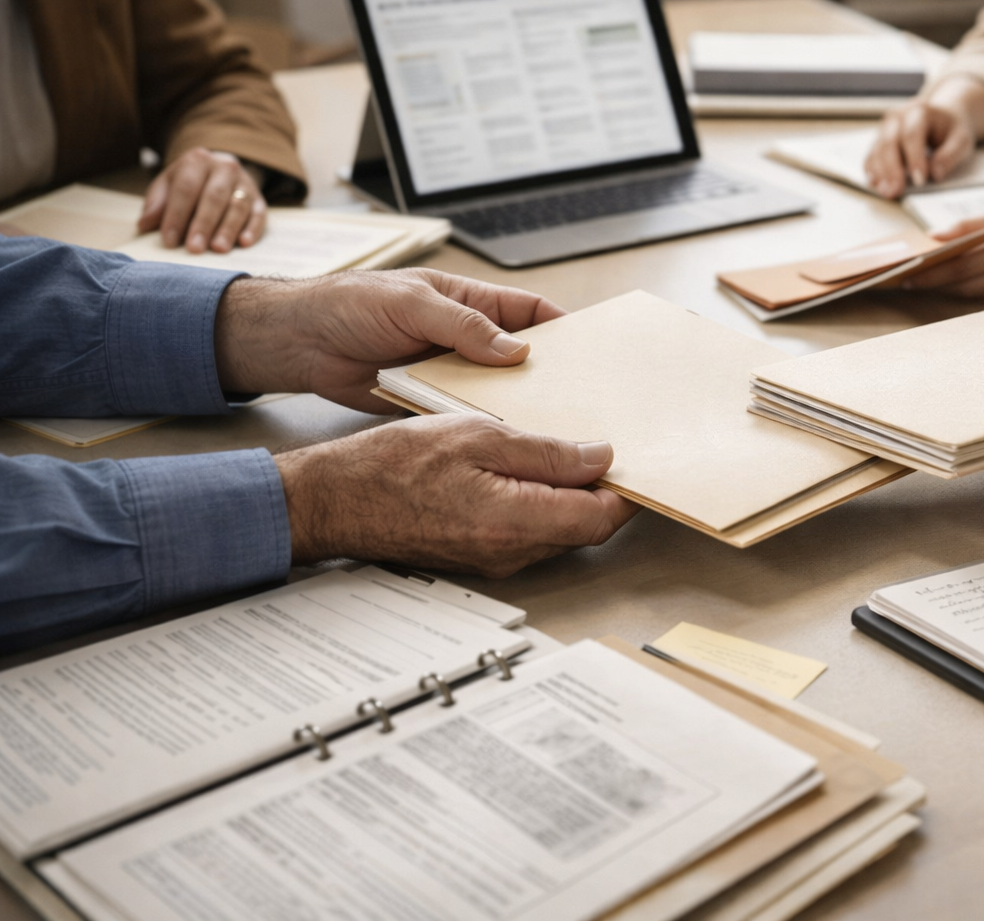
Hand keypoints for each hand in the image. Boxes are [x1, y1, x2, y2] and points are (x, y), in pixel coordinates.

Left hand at [138, 148, 268, 252]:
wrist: (218, 171)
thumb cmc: (188, 184)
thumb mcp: (167, 186)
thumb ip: (156, 204)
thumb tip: (144, 225)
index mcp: (197, 160)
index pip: (186, 188)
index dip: (176, 215)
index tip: (169, 241)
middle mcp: (224, 167)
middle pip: (214, 196)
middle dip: (203, 224)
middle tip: (194, 248)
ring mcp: (245, 183)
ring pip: (238, 205)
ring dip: (228, 229)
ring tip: (218, 249)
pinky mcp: (260, 199)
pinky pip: (259, 214)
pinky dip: (252, 229)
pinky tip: (244, 243)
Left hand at [214, 268, 562, 411]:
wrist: (298, 342)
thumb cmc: (348, 304)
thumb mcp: (410, 304)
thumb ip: (462, 326)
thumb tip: (516, 350)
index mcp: (469, 302)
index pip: (530, 312)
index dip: (564, 329)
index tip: (593, 351)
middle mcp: (466, 337)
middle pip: (523, 357)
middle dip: (551, 375)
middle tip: (583, 399)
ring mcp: (449, 370)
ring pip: (497, 390)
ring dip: (518, 406)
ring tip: (552, 428)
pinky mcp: (428, 399)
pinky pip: (465, 413)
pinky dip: (482, 426)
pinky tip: (504, 443)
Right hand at [276, 415, 638, 574]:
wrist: (334, 501)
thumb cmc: (393, 465)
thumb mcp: (478, 436)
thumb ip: (545, 452)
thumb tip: (600, 457)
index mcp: (516, 522)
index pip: (601, 517)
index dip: (626, 490)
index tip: (635, 460)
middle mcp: (512, 552)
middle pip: (585, 527)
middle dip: (602, 491)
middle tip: (605, 448)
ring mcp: (496, 559)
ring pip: (559, 531)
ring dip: (570, 497)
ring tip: (564, 452)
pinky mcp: (480, 556)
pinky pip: (529, 533)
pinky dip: (541, 504)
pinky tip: (528, 472)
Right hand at [863, 76, 983, 198]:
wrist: (941, 117)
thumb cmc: (950, 129)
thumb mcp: (961, 139)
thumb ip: (950, 155)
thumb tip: (935, 175)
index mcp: (919, 111)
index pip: (912, 134)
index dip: (914, 158)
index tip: (921, 180)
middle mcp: (898, 117)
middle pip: (889, 142)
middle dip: (892, 169)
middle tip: (897, 190)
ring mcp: (885, 128)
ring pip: (877, 150)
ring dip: (880, 173)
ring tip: (887, 192)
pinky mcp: (879, 141)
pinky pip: (871, 156)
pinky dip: (873, 172)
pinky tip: (878, 185)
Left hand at [901, 198, 983, 298]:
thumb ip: (976, 224)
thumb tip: (936, 237)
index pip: (958, 256)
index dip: (927, 267)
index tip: (901, 270)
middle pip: (962, 278)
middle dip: (930, 281)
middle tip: (900, 283)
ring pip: (976, 291)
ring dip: (946, 290)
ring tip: (920, 287)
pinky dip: (971, 293)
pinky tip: (954, 290)